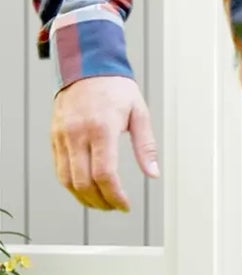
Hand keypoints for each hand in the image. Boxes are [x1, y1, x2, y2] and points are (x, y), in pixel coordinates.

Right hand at [51, 76, 158, 212]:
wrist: (87, 67)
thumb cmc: (117, 89)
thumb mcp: (139, 113)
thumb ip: (146, 146)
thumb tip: (153, 173)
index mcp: (102, 129)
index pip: (105, 173)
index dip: (115, 195)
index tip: (125, 205)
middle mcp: (78, 134)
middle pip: (84, 181)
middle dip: (101, 201)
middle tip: (115, 207)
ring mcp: (63, 136)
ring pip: (67, 179)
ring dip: (84, 197)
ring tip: (102, 203)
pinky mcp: (54, 136)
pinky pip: (59, 168)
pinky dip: (71, 184)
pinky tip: (86, 189)